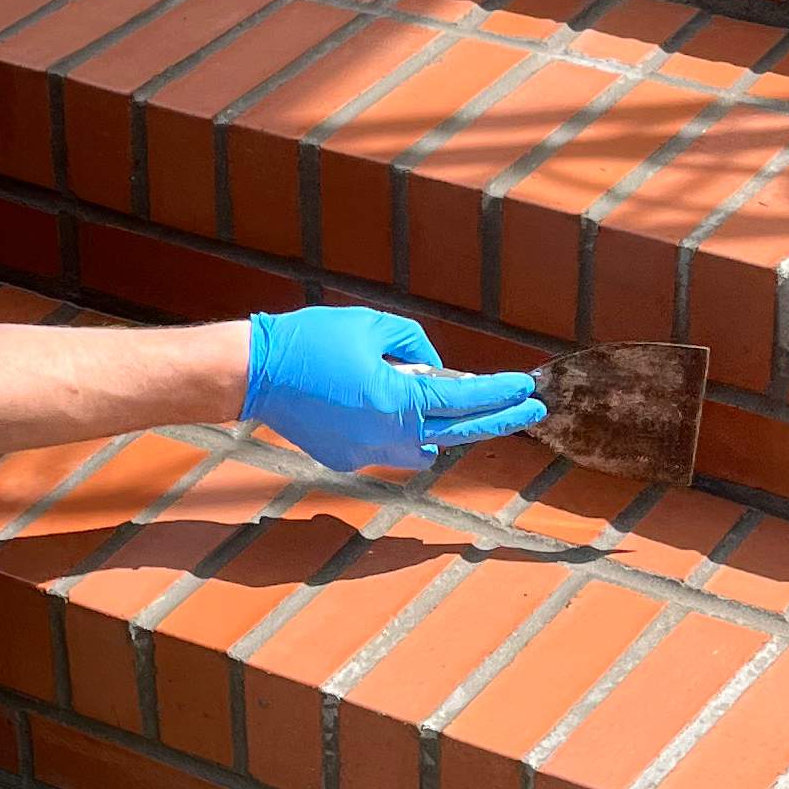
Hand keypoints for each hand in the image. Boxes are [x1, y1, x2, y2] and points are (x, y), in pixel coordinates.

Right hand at [240, 306, 544, 475]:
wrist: (256, 373)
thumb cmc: (313, 341)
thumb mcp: (374, 326)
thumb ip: (416, 349)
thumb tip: (437, 372)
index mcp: (398, 401)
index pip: (465, 400)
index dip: (501, 394)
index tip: (528, 388)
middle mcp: (388, 437)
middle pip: (458, 434)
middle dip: (498, 421)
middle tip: (531, 410)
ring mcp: (367, 454)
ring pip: (423, 450)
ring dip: (441, 431)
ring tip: (452, 407)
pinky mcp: (347, 461)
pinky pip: (387, 448)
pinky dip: (395, 429)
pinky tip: (376, 405)